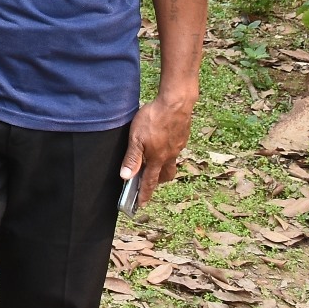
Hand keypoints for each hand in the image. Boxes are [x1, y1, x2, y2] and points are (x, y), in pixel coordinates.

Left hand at [120, 92, 195, 207]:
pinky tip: (164, 140)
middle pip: (165, 174)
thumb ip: (132, 158)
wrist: (176, 103)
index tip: (141, 204)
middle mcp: (169, 155)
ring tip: (156, 160)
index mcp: (157, 158)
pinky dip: (169, 150)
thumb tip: (126, 177)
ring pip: (171, 161)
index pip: (150, 181)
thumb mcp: (136, 138)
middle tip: (150, 181)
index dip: (145, 194)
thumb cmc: (154, 119)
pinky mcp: (182, 136)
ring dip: (164, 164)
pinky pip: (175, 148)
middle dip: (157, 181)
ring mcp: (178, 146)